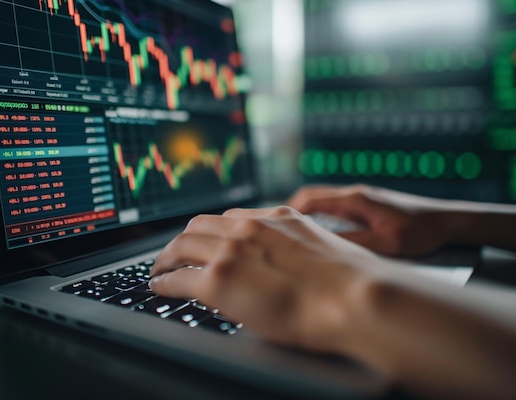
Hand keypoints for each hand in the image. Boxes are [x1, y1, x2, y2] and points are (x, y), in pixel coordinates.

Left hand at [149, 206, 380, 353]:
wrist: (355, 298)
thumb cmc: (352, 283)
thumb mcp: (322, 250)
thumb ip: (297, 248)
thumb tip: (290, 262)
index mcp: (277, 218)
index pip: (230, 219)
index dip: (213, 232)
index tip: (207, 241)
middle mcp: (250, 227)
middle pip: (200, 225)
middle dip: (184, 239)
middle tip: (176, 253)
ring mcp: (233, 251)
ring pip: (183, 245)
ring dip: (167, 257)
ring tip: (160, 269)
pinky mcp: (219, 279)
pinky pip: (178, 277)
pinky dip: (163, 281)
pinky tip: (159, 287)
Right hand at [288, 184, 451, 256]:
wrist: (447, 221)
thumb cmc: (420, 231)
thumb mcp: (386, 243)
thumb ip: (354, 244)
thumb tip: (323, 248)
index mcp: (356, 199)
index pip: (311, 198)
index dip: (288, 211)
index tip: (273, 223)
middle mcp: (356, 194)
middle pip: (314, 196)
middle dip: (292, 211)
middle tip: (277, 228)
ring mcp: (363, 198)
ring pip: (325, 201)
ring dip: (307, 214)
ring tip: (293, 232)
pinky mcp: (371, 205)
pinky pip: (337, 208)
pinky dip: (322, 217)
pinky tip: (322, 233)